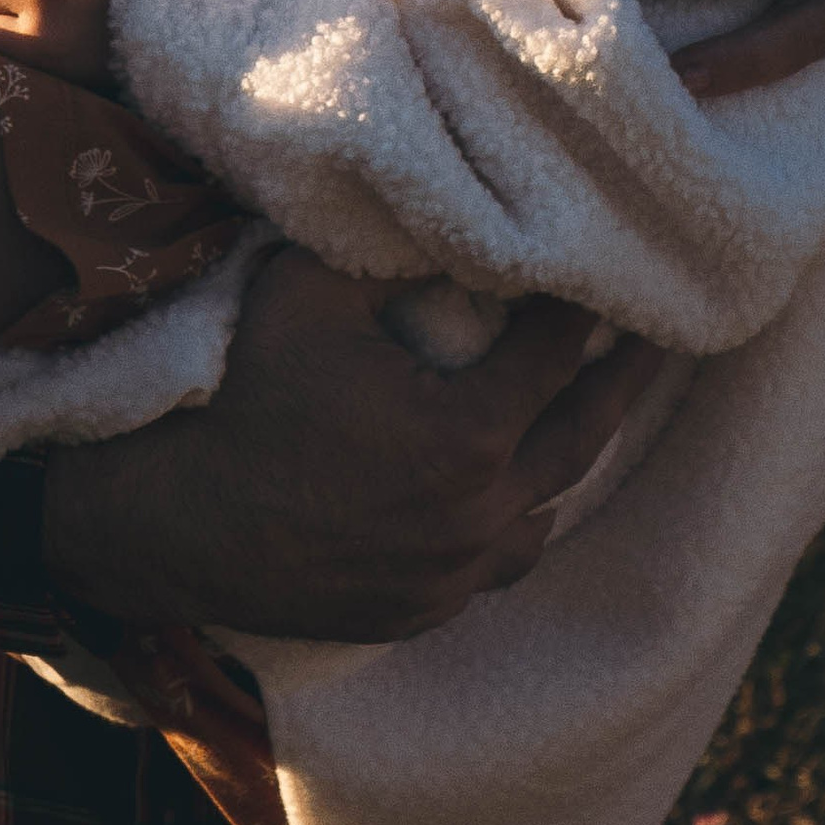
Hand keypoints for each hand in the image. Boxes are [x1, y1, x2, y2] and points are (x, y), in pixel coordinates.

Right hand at [43, 244, 662, 640]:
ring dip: (562, 463)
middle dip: (619, 380)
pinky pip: (490, 570)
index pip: (555, 351)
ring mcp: (450, 575)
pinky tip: (505, 498)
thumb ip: (389, 251)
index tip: (602, 270)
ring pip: (541, 516)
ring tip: (580, 418)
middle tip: (655, 339)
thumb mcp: (307, 291)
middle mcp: (480, 513)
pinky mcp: (415, 611)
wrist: (169, 524)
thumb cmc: (238, 396)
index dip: (580, 304)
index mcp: (469, 432)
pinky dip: (508, 527)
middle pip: (580, 436)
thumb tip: (448, 212)